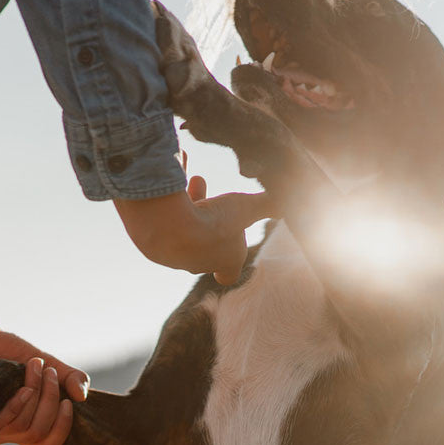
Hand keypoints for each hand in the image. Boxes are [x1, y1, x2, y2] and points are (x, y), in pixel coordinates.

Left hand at [0, 293, 86, 444]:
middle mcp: (5, 430)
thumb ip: (69, 378)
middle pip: (37, 435)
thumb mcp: (48, 364)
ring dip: (35, 395)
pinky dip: (16, 404)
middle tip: (49, 373)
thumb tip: (82, 397)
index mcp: (24, 423)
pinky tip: (22, 387)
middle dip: (50, 401)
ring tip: (34, 367)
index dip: (62, 429)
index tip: (68, 403)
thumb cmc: (11, 352)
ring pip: (21, 428)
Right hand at [114, 175, 273, 284]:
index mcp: (223, 261)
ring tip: (197, 178)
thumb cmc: (213, 223)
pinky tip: (179, 171)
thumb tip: (293, 197)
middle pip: (206, 244)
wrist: (167, 227)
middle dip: (212, 218)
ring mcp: (171, 253)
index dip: (231, 263)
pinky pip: (163, 215)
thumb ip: (268, 204)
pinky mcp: (149, 240)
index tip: (232, 248)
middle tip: (216, 199)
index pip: (229, 273)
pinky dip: (172, 195)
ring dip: (193, 203)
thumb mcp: (247, 208)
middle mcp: (196, 262)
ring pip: (183, 227)